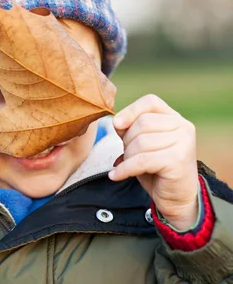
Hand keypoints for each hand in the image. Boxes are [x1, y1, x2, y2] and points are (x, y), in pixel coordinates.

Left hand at [109, 94, 198, 230]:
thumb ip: (131, 129)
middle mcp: (183, 127)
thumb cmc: (156, 169)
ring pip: (140, 143)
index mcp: (175, 118)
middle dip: (127, 141)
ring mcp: (183, 142)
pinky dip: (125, 169)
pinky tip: (116, 175)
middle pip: (141, 124)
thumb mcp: (141, 144)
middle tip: (129, 156)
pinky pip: (141, 161)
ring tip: (130, 165)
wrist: (176, 198)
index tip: (116, 125)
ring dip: (128, 157)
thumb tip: (116, 122)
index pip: (150, 102)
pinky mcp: (178, 160)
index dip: (130, 111)